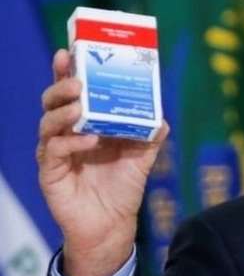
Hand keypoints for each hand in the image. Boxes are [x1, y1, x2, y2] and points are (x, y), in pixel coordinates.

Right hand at [37, 49, 168, 275]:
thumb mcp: (141, 157)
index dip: (67, 71)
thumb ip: (150, 135)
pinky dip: (70, 143)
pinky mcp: (51, 173)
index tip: (69, 52)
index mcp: (85, 123)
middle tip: (77, 81)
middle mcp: (66, 133)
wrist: (112, 224)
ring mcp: (56, 152)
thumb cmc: (122, 186)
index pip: (72, 92)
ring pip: (48, 123)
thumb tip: (162, 118)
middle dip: (62, 86)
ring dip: (63, 112)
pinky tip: (88, 140)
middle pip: (54, 101)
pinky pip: (54, 152)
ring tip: (80, 107)